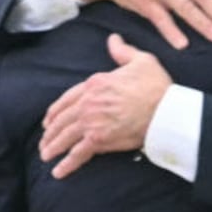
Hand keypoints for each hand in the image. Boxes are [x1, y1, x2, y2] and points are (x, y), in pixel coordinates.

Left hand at [40, 34, 172, 177]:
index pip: (67, 98)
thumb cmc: (156, 85)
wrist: (166, 109)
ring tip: (46, 155)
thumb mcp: (140, 60)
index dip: (55, 111)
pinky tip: (58, 172)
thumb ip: (122, 51)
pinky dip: (67, 164)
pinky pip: (78, 153)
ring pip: (65, 136)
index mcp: (95, 83)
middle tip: (45, 141)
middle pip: (62, 119)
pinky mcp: (99, 139)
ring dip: (53, 147)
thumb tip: (113, 39)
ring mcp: (92, 122)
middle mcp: (88, 103)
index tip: (48, 119)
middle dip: (51, 131)